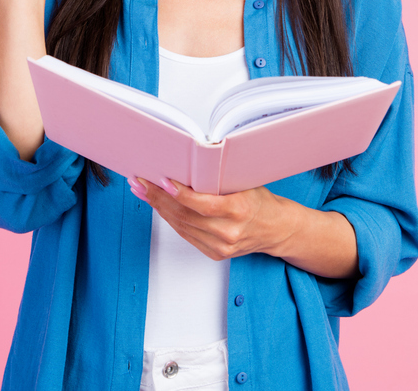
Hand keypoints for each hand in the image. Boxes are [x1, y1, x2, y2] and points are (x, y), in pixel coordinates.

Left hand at [129, 176, 293, 260]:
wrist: (276, 229)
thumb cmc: (261, 202)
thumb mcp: (245, 183)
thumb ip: (218, 178)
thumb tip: (187, 163)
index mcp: (239, 210)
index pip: (203, 204)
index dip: (179, 194)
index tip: (162, 180)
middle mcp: (229, 231)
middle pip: (186, 215)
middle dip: (158, 197)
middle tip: (141, 182)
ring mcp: (221, 246)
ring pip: (182, 226)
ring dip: (159, 208)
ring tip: (144, 192)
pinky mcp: (215, 253)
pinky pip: (187, 235)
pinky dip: (171, 220)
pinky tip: (160, 207)